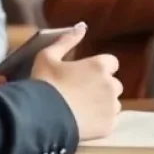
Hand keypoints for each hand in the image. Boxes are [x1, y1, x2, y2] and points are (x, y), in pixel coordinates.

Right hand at [30, 23, 122, 139]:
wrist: (39, 118)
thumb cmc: (43, 85)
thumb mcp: (48, 56)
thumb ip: (67, 40)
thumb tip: (81, 26)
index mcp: (100, 65)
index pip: (111, 63)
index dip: (98, 69)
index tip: (84, 76)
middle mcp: (111, 84)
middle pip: (114, 84)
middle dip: (101, 88)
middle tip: (80, 96)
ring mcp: (111, 106)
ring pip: (113, 104)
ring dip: (102, 106)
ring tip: (81, 111)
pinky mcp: (109, 126)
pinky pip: (109, 122)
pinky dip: (100, 123)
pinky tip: (83, 123)